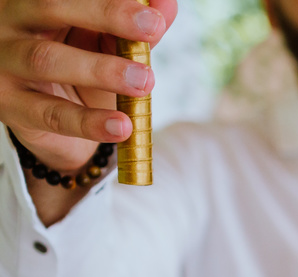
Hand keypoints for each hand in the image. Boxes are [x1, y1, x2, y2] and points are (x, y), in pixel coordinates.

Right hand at [0, 0, 174, 169]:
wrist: (56, 119)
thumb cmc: (83, 65)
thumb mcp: (109, 43)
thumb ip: (134, 26)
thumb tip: (166, 3)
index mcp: (36, 0)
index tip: (151, 8)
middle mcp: (11, 20)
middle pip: (50, 6)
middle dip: (106, 14)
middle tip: (152, 28)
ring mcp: (5, 62)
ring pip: (46, 59)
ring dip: (100, 70)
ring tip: (144, 82)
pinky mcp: (10, 105)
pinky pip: (50, 113)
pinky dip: (89, 121)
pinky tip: (121, 126)